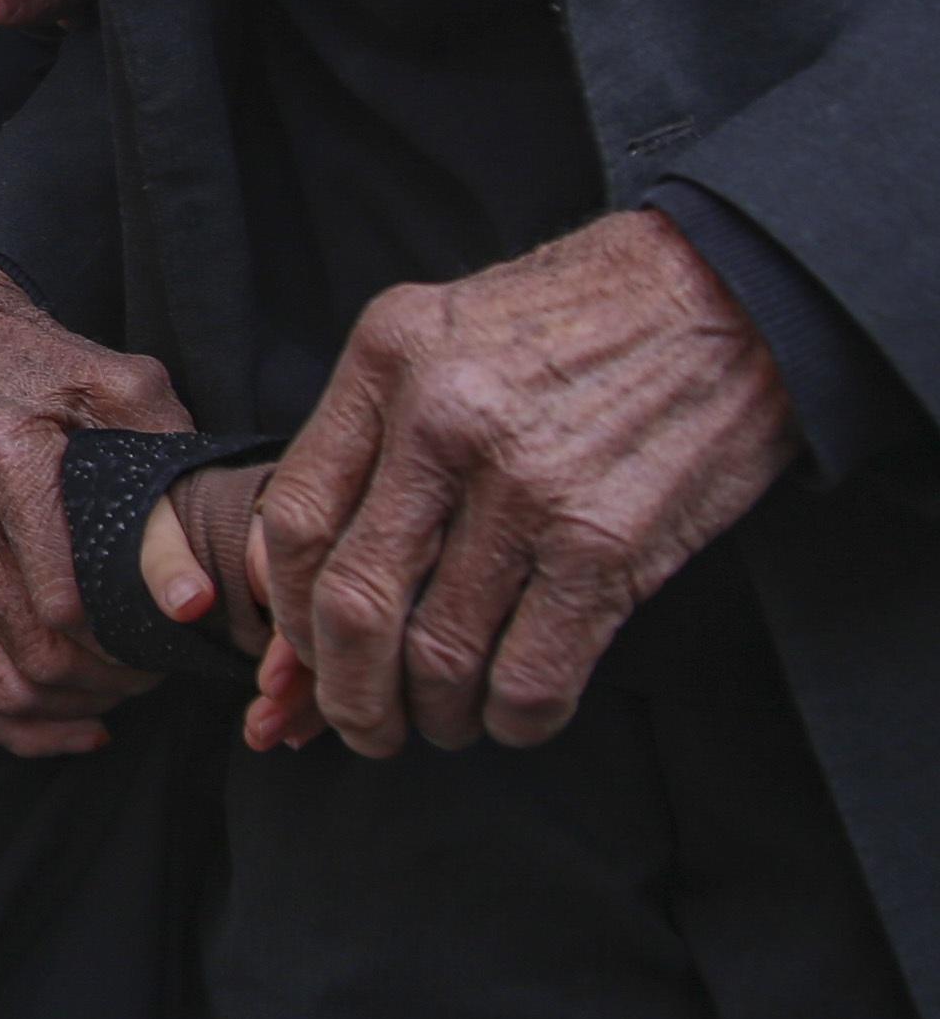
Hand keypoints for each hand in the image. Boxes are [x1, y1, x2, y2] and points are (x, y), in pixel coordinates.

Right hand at [0, 260, 191, 753]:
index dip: (130, 635)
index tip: (182, 630)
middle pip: (35, 654)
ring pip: (1, 684)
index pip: (64, 598)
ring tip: (125, 692)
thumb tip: (205, 552)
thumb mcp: (121, 382)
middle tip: (163, 666)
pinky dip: (20, 728)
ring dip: (73, 708)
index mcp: (5, 467)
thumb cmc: (43, 368)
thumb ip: (168, 452)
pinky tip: (77, 726)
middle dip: (111, 679)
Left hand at [247, 210, 797, 756]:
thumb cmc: (573, 323)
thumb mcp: (442, 333)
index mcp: (388, 361)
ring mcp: (527, 485)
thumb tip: (306, 580)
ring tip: (443, 721)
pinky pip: (530, 673)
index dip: (289, 611)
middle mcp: (444, 420)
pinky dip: (512, 718)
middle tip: (365, 725)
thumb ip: (371, 435)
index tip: (308, 651)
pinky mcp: (607, 543)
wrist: (728, 293)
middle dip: (348, 692)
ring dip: (432, 715)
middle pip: (352, 604)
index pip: (295, 520)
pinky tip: (513, 715)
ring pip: (437, 654)